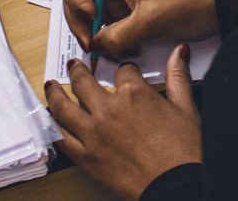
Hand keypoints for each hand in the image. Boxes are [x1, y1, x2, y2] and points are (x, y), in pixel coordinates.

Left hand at [45, 46, 201, 200]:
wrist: (176, 186)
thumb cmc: (185, 151)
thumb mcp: (186, 108)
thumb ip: (178, 76)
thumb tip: (180, 52)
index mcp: (134, 93)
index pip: (123, 71)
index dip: (124, 70)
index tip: (123, 71)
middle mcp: (108, 109)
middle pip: (84, 82)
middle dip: (79, 71)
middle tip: (74, 66)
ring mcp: (94, 134)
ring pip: (64, 107)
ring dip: (55, 93)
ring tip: (51, 85)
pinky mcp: (86, 157)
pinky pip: (62, 139)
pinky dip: (52, 127)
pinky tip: (50, 121)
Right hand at [61, 0, 216, 58]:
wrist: (214, 11)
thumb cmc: (187, 3)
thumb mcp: (150, 20)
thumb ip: (117, 34)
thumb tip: (95, 46)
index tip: (91, 14)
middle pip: (77, 2)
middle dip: (81, 24)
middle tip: (92, 44)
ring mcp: (120, 4)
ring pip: (91, 21)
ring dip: (95, 38)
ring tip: (110, 52)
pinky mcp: (129, 20)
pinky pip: (107, 32)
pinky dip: (109, 45)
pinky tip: (122, 52)